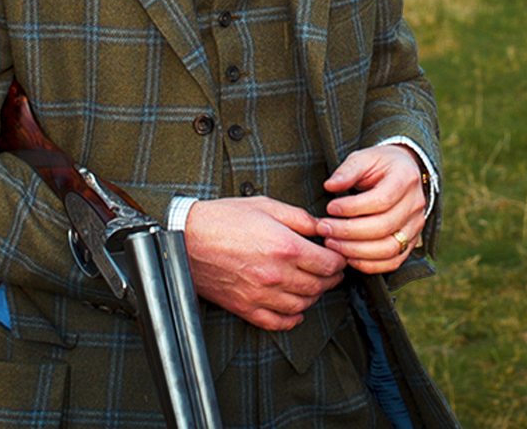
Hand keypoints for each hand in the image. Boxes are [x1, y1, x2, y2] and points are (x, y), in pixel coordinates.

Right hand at [184, 196, 346, 330]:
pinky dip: (292, 318)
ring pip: (302, 305)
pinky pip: (279, 322)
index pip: (328, 264)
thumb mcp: (264, 205)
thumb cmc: (222, 218)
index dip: (339, 260)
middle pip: (319, 286)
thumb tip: (321, 226)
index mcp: (284, 246)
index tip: (337, 255)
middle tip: (330, 270)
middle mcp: (276, 274)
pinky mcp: (247, 307)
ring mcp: (261, 294)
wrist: (187, 239)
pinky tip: (294, 307)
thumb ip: (298, 217)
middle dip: (330, 278)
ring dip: (313, 296)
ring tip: (312, 284)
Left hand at [315, 145, 425, 273]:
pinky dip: (370, 265)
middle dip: (348, 231)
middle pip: (383, 227)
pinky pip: (393, 261)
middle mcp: (415, 205)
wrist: (404, 171)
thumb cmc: (379, 164)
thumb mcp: (364, 157)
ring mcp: (416, 226)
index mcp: (405, 179)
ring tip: (332, 243)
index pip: (381, 200)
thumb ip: (348, 170)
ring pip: (389, 249)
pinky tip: (348, 258)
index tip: (330, 207)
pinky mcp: (411, 242)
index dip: (353, 208)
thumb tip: (330, 186)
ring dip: (356, 251)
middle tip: (324, 229)